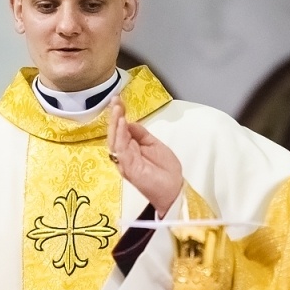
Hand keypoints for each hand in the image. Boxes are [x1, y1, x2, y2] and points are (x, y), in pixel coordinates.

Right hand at [109, 98, 183, 215]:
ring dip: (115, 124)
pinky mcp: (129, 168)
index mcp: (130, 148)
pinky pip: (122, 150)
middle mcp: (124, 154)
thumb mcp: (154, 144)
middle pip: (114, 133)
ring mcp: (125, 162)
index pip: (121, 129)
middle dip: (114, 116)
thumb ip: (141, 134)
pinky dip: (120, 136)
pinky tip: (122, 124)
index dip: (118, 115)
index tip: (118, 100)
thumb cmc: (165, 169)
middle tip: (115, 101)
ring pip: (115, 140)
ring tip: (117, 109)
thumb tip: (129, 122)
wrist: (174, 189)